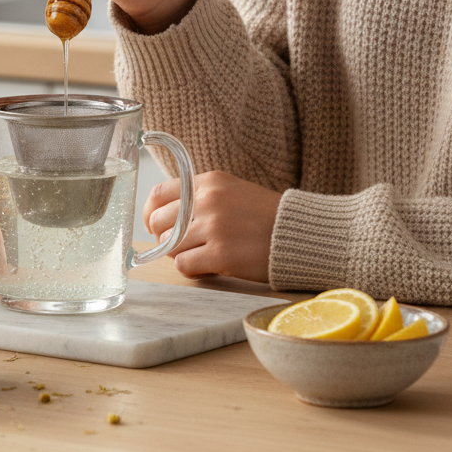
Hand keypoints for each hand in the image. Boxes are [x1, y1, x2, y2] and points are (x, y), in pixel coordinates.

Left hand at [144, 171, 281, 283]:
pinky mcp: (221, 254)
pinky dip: (192, 269)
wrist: (300, 233)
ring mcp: (213, 227)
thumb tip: (167, 216)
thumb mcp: (232, 191)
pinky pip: (185, 265)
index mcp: (208, 182)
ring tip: (199, 256)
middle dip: (164, 238)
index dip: (151, 214)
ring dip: (180, 255)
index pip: (159, 194)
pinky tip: (208, 267)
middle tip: (178, 247)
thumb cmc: (265, 215)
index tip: (154, 226)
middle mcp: (207, 200)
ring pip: (170, 246)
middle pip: (160, 222)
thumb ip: (200, 197)